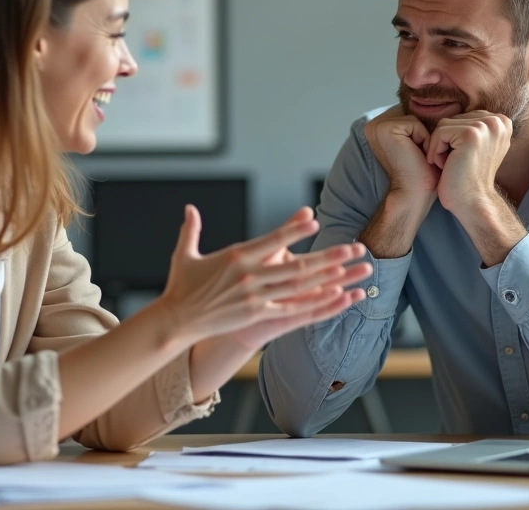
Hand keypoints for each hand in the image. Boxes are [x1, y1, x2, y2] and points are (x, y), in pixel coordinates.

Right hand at [155, 206, 370, 343]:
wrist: (176, 319)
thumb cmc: (182, 286)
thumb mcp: (185, 254)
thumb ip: (192, 229)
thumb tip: (189, 209)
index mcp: (236, 256)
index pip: (270, 240)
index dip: (293, 231)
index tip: (314, 220)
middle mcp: (249, 276)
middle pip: (295, 265)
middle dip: (327, 256)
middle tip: (352, 248)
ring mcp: (255, 297)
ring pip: (299, 287)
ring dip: (329, 277)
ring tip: (352, 269)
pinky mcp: (257, 315)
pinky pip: (292, 309)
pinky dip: (315, 302)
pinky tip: (334, 296)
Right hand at [364, 105, 439, 214]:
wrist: (413, 194)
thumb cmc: (421, 174)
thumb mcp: (419, 142)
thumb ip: (419, 122)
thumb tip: (443, 103)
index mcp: (380, 127)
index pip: (412, 114)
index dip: (425, 131)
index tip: (422, 151)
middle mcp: (374, 124)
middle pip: (414, 114)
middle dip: (424, 133)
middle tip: (421, 155)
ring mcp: (377, 125)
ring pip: (416, 118)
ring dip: (425, 137)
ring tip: (419, 155)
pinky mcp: (385, 128)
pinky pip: (416, 124)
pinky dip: (423, 139)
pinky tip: (417, 155)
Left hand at [424, 111, 512, 217]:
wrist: (473, 202)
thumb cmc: (468, 178)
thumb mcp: (478, 146)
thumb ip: (474, 127)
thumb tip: (456, 112)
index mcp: (501, 121)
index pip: (462, 118)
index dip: (453, 139)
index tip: (462, 159)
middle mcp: (498, 120)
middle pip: (452, 119)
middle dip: (446, 142)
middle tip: (456, 164)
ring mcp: (486, 126)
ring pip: (443, 126)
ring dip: (439, 147)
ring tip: (451, 164)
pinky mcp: (471, 134)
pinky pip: (438, 133)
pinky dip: (435, 151)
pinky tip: (446, 166)